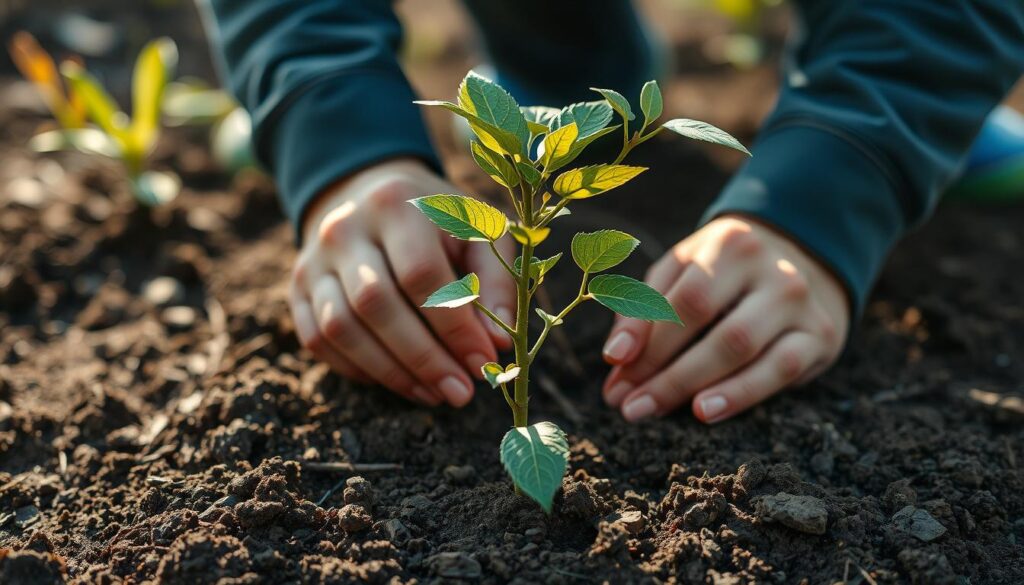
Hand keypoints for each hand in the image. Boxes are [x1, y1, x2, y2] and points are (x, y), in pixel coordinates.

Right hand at [289, 158, 515, 406]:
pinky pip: (318, 339)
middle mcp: (344, 228)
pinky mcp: (296, 287)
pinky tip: (400, 382)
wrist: (370, 191)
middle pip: (376, 305)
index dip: (453, 326)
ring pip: (340, 327)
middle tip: (460, 393)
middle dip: (423, 358)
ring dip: (391, 372)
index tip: (483, 363)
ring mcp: (313, 260)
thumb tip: (500, 345)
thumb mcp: (479, 231)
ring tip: (435, 394)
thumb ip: (495, 282)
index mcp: (396, 203)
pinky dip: (359, 369)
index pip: (420, 275)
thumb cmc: (438, 219)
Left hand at [601, 214, 848, 422]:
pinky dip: (739, 393)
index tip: (614, 367)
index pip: (681, 297)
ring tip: (650, 409)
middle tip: (627, 403)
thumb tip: (616, 360)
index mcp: (730, 244)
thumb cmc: (724, 273)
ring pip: (740, 347)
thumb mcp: (683, 272)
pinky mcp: (820, 335)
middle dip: (660, 369)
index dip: (645, 335)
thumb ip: (645, 308)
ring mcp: (799, 302)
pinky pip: (779, 369)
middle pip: (707, 323)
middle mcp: (771, 268)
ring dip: (688, 385)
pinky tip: (704, 411)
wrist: (804, 263)